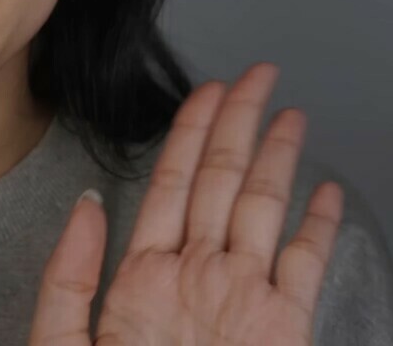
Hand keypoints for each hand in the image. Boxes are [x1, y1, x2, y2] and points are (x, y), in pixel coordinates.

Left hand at [28, 62, 343, 344]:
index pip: (174, 183)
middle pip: (223, 181)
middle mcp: (199, 280)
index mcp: (145, 280)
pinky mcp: (283, 329)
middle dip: (240, 121)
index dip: (190, 129)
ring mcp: (243, 302)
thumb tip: (90, 202)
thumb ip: (69, 280)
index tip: (208, 87)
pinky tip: (323, 192)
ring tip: (287, 113)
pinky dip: (319, 226)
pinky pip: (305, 266)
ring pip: (264, 210)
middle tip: (258, 73)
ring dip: (277, 157)